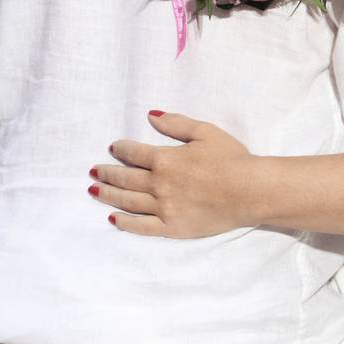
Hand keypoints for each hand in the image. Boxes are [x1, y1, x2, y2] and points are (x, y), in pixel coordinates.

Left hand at [89, 111, 256, 237]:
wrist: (249, 191)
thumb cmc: (231, 158)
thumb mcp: (205, 132)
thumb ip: (176, 124)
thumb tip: (151, 115)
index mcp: (165, 159)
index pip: (134, 153)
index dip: (121, 149)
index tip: (113, 148)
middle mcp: (158, 184)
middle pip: (125, 178)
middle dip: (107, 173)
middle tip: (94, 171)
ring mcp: (163, 208)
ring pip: (128, 202)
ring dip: (108, 195)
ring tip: (94, 191)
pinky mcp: (171, 227)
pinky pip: (141, 227)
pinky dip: (125, 223)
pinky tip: (114, 218)